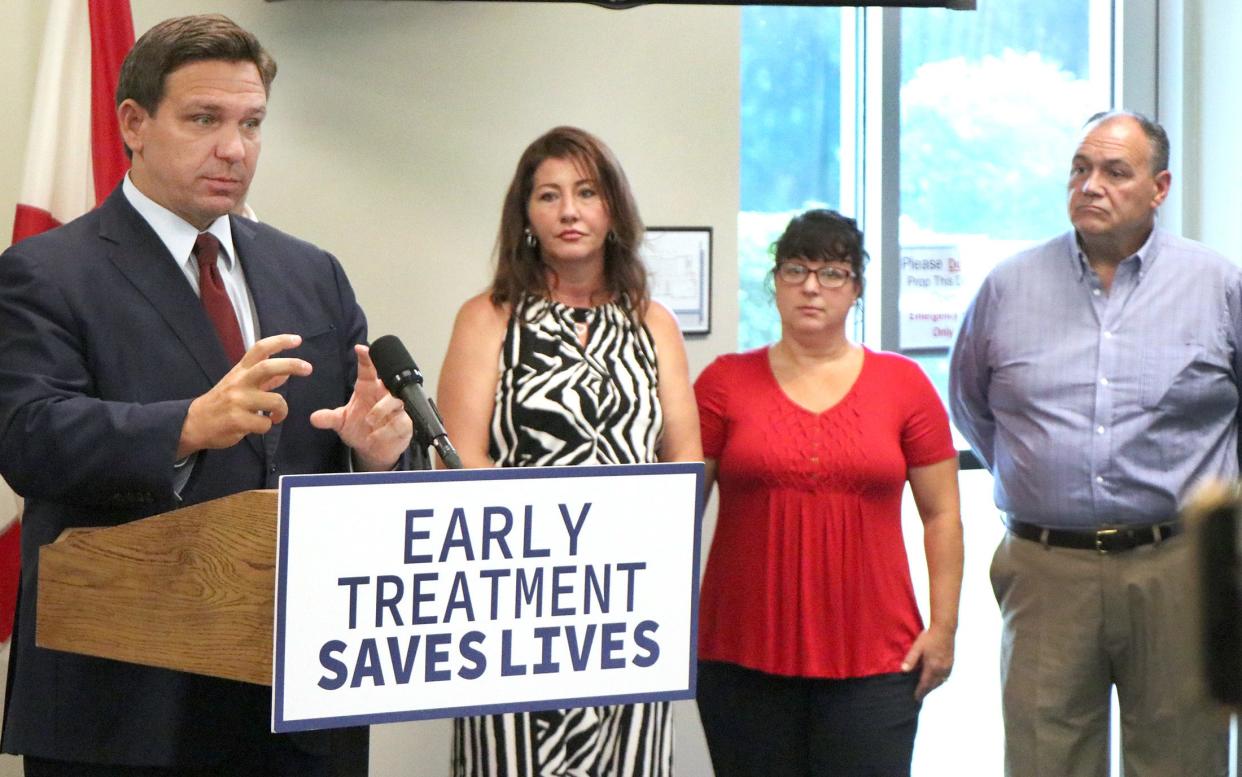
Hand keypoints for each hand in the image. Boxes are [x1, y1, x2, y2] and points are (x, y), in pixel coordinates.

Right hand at [178, 334, 310, 458]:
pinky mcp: (237, 420)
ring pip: (275, 401)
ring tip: (276, 416)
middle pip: (268, 367)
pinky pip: (266, 423)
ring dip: (282, 411)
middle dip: (291, 364)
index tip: (297, 339)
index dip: (279, 342)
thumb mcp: (240, 385)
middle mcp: (239, 382)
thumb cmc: (222, 402)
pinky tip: (257, 426)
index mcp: (240, 371)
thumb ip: (265, 380)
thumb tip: (287, 372)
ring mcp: (237, 401)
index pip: (259, 349)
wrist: (194, 423)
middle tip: (308, 368)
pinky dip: (267, 426)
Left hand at [310, 344, 411, 470]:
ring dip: (381, 411)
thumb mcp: (341, 422)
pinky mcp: (405, 422)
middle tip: (371, 397)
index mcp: (368, 387)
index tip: (360, 348)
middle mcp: (383, 394)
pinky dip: (387, 430)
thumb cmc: (360, 428)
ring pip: (395, 400)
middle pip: (388, 379)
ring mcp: (396, 408)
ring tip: (369, 422)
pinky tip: (375, 436)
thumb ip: (329, 418)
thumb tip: (314, 418)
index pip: (368, 369)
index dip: (366, 357)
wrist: (374, 448)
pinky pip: (400, 421)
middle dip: (382, 382)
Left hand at [902, 625, 954, 700]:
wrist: (945, 629)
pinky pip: (945, 677)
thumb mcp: (917, 647)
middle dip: (926, 691)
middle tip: (919, 696)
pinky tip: (936, 680)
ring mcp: (947, 667)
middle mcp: (941, 669)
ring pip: (940, 682)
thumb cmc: (929, 637)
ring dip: (933, 686)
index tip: (915, 699)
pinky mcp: (951, 663)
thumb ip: (910, 659)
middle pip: (933, 685)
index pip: (925, 684)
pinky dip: (939, 681)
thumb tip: (903, 671)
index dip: (920, 692)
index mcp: (932, 667)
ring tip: (926, 689)